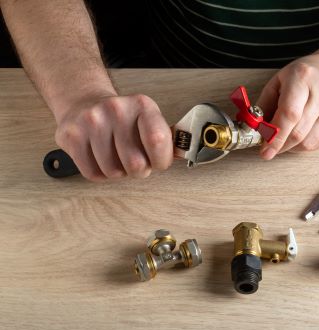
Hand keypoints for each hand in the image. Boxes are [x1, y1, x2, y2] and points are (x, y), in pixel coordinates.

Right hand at [54, 94, 172, 180]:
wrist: (85, 103)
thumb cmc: (123, 120)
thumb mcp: (149, 120)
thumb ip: (166, 139)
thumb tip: (184, 153)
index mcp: (142, 105)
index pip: (158, 140)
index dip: (161, 160)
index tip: (158, 161)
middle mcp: (116, 109)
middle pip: (136, 164)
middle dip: (139, 170)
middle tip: (135, 160)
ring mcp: (91, 121)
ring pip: (113, 172)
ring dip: (118, 172)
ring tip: (116, 156)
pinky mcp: (71, 135)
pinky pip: (92, 173)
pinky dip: (100, 173)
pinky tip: (100, 158)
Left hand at [257, 53, 318, 159]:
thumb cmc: (309, 74)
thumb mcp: (280, 79)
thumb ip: (265, 104)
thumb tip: (255, 128)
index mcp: (302, 78)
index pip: (289, 114)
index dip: (275, 137)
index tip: (264, 150)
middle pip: (298, 132)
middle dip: (279, 145)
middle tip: (269, 147)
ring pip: (308, 142)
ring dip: (291, 146)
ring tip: (285, 137)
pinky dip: (304, 145)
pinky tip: (300, 136)